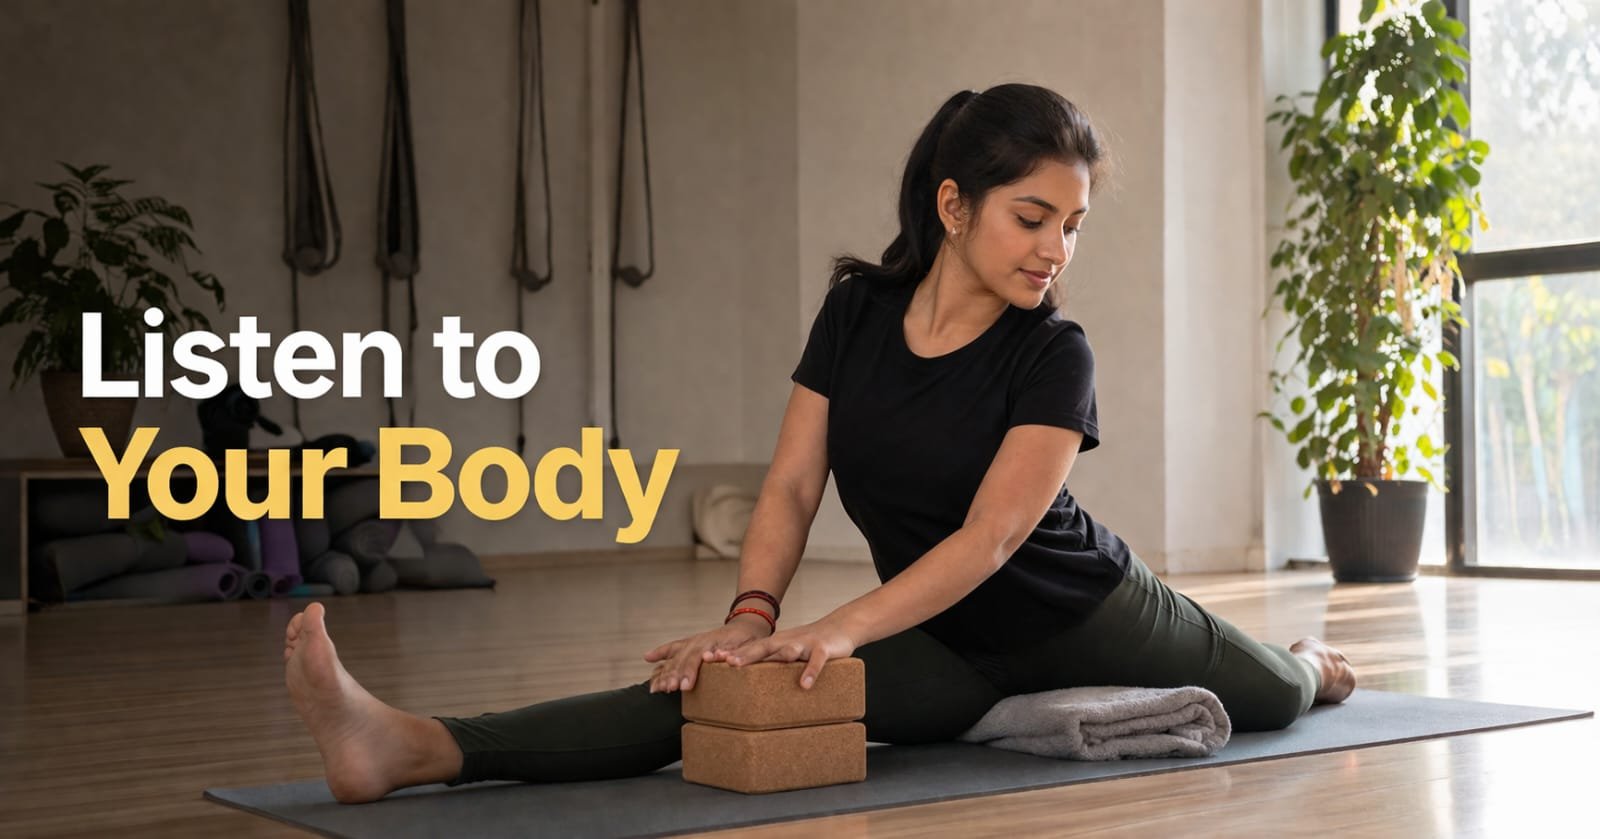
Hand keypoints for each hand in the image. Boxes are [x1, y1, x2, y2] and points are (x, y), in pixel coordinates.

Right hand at [642, 616, 771, 693]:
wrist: (748, 624)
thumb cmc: (750, 639)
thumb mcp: (751, 646)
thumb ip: (739, 653)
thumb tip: (727, 660)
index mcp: (712, 641)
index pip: (697, 657)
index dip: (689, 671)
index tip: (685, 686)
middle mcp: (699, 641)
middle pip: (682, 659)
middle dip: (673, 676)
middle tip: (667, 690)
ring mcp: (692, 642)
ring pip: (674, 657)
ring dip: (664, 672)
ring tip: (654, 688)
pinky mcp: (690, 644)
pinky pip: (672, 648)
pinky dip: (660, 653)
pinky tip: (648, 658)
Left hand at [714, 616, 856, 689]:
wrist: (840, 627)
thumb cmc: (809, 644)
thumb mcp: (786, 652)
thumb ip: (769, 663)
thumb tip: (744, 679)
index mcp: (774, 644)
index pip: (747, 649)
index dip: (728, 654)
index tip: (707, 659)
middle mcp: (786, 642)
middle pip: (761, 648)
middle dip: (743, 655)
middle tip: (725, 662)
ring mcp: (804, 644)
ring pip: (788, 650)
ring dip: (775, 658)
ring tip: (762, 669)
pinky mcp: (823, 649)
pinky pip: (816, 661)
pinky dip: (810, 672)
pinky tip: (805, 685)